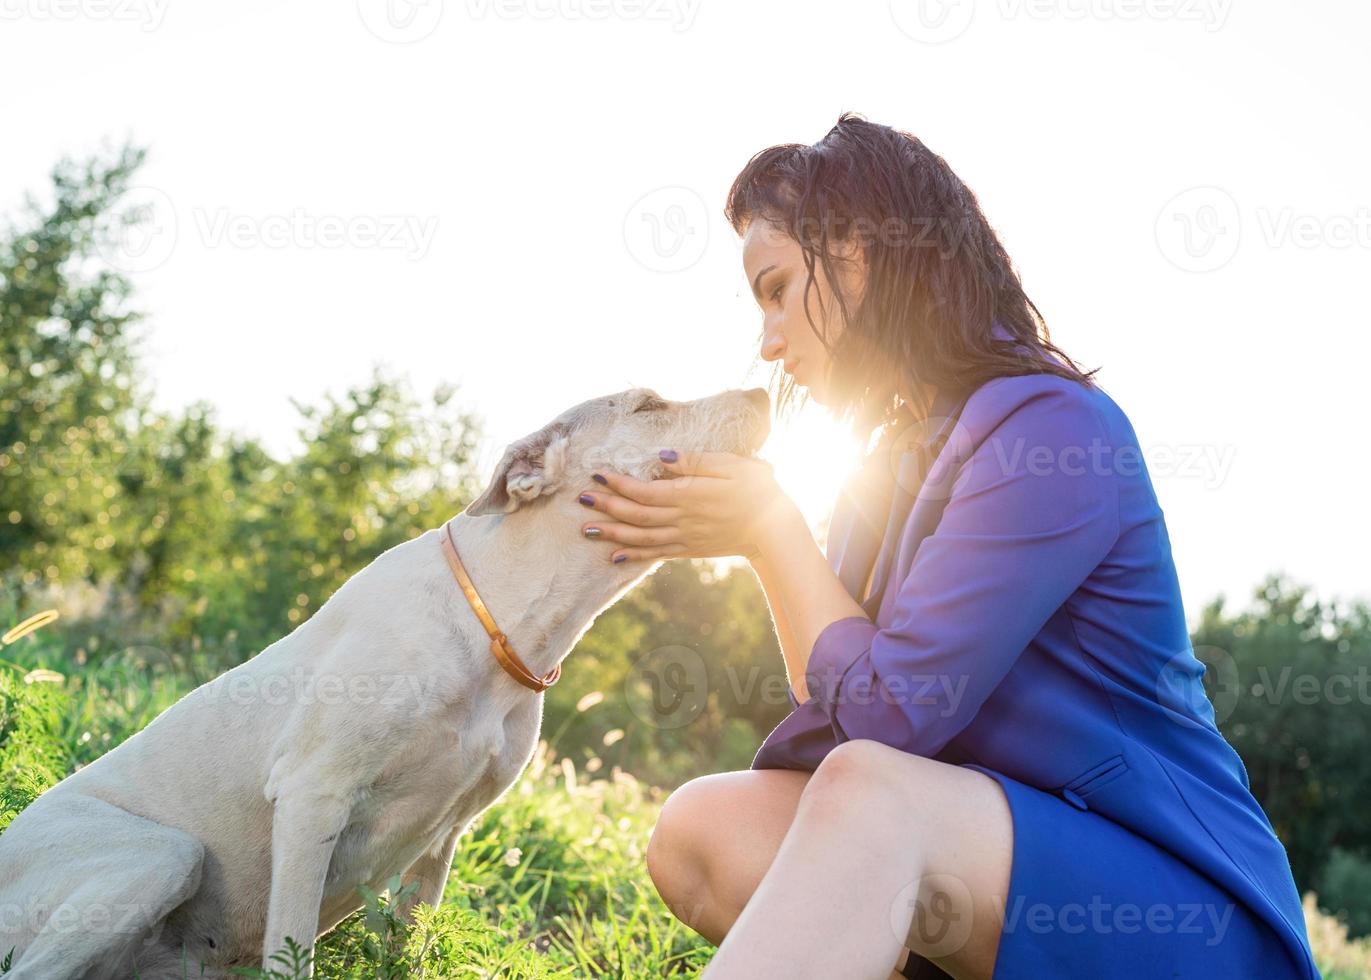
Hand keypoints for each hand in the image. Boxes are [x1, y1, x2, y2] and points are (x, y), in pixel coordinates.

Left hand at [577, 449, 800, 562]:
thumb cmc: (758, 489)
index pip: (644, 490)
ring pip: (641, 537)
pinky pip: (656, 554)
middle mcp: (682, 518)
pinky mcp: (690, 548)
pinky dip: (634, 555)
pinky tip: (615, 555)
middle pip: (636, 515)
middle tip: (581, 499)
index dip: (618, 483)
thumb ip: (696, 461)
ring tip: (587, 530)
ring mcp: (685, 537)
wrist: (774, 530)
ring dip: (612, 533)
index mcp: (690, 494)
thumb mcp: (732, 465)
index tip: (596, 473)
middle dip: (606, 507)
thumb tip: (662, 456)